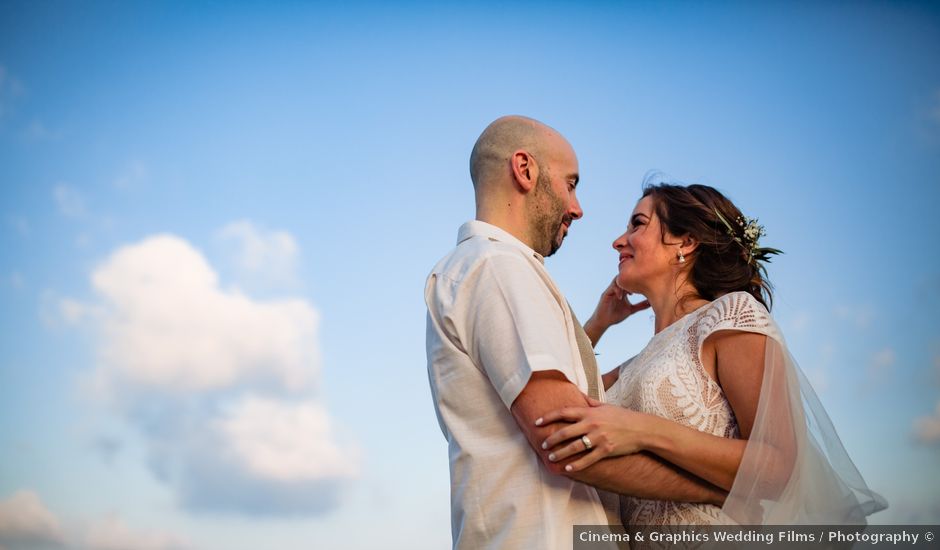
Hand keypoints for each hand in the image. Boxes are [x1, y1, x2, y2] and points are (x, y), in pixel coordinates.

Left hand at [535, 396, 654, 471]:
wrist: (642, 429)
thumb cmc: (623, 417)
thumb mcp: (606, 406)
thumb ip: (590, 402)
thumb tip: (578, 394)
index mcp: (590, 412)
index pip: (564, 412)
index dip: (548, 417)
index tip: (537, 422)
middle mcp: (592, 424)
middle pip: (565, 432)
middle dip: (551, 439)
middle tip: (542, 445)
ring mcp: (599, 438)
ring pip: (574, 447)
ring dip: (560, 453)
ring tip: (550, 458)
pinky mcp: (606, 450)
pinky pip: (588, 460)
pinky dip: (577, 465)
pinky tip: (567, 468)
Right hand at [584, 278, 649, 341]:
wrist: (603, 322)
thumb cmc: (615, 315)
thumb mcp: (631, 310)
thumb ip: (640, 306)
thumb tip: (651, 303)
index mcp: (622, 291)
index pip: (629, 281)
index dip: (636, 280)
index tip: (643, 286)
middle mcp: (616, 289)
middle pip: (623, 278)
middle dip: (631, 280)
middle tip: (638, 287)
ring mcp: (610, 291)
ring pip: (617, 281)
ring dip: (624, 285)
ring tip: (630, 293)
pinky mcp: (605, 294)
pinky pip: (611, 288)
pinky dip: (617, 290)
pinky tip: (621, 297)